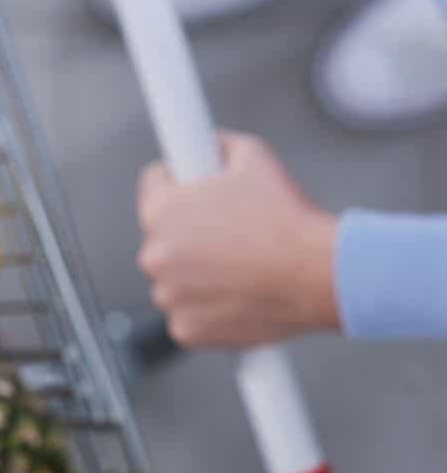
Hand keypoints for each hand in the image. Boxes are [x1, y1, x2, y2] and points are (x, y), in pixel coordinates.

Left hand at [137, 133, 339, 347]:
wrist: (320, 273)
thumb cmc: (288, 217)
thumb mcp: (252, 156)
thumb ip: (219, 145)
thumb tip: (208, 142)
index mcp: (160, 210)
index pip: (152, 184)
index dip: (179, 182)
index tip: (194, 188)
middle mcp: (154, 254)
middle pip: (163, 236)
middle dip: (190, 232)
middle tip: (232, 233)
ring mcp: (168, 296)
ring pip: (176, 278)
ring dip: (197, 273)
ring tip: (242, 266)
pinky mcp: (186, 330)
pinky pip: (189, 315)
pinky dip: (208, 310)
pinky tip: (240, 295)